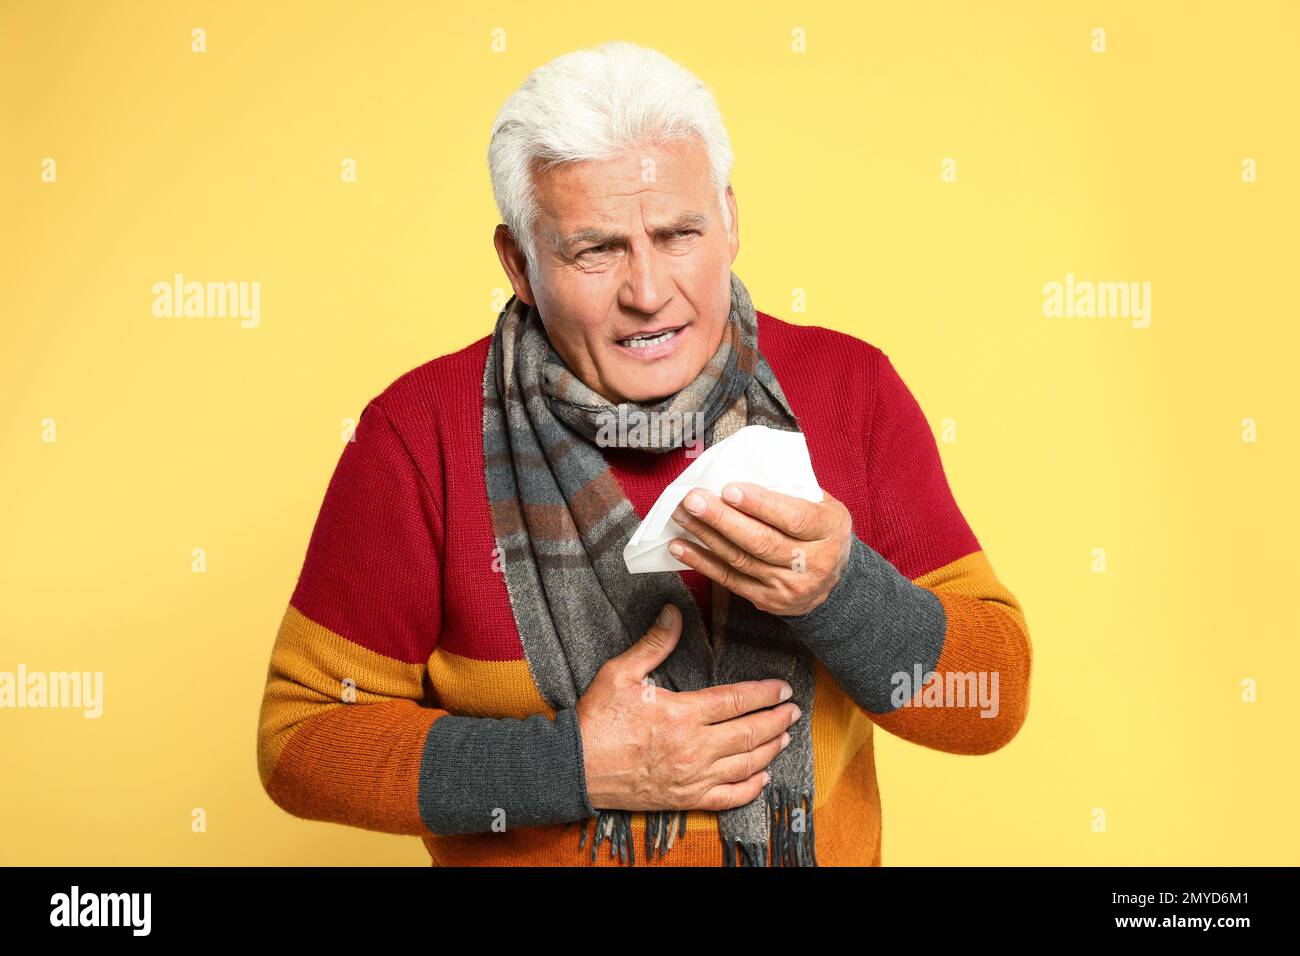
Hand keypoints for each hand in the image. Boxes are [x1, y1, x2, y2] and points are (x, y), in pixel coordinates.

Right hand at [576, 604, 802, 811]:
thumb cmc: (597, 720)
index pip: (737, 700)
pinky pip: (728, 797)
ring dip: (771, 750)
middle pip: (750, 733)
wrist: (575, 767)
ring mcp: (692, 777)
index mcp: (683, 714)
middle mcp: (694, 748)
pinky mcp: (684, 798)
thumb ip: (654, 643)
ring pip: (746, 764)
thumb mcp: (621, 673)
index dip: (766, 693)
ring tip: (785, 737)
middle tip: (794, 711)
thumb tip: (673, 612)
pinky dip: (750, 788)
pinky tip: (762, 777)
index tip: (783, 688)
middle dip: (777, 720)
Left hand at [668, 482, 852, 616]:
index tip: (729, 490)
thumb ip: (792, 490)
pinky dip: (702, 562)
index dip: (760, 504)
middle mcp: (813, 562)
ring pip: (740, 559)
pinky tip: (680, 547)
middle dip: (722, 519)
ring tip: (682, 515)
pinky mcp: (768, 600)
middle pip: (761, 541)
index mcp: (829, 530)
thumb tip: (745, 470)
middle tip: (693, 500)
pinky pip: (729, 580)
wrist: (835, 581)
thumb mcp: (822, 505)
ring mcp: (789, 585)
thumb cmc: (820, 531)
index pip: (793, 518)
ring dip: (706, 536)